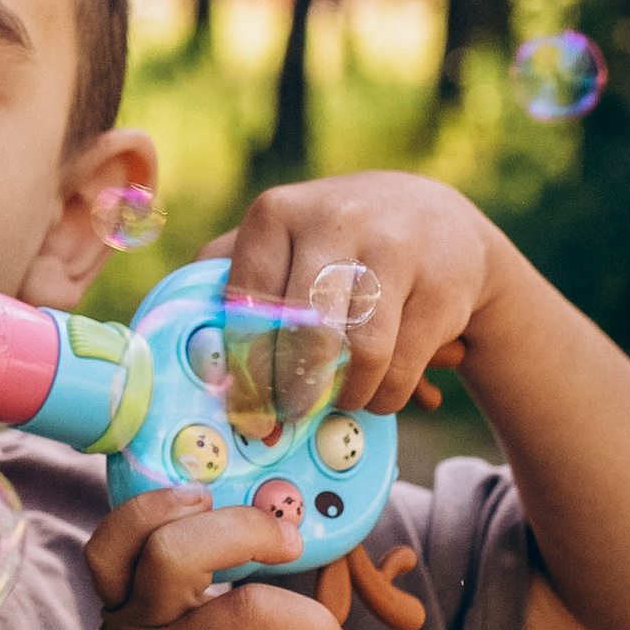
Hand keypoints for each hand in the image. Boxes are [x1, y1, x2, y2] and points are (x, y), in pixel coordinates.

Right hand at [13, 487, 353, 629]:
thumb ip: (170, 628)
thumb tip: (242, 598)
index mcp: (122, 612)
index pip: (123, 533)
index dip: (165, 503)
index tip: (210, 498)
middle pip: (181, 546)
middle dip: (251, 531)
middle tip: (293, 548)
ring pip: (244, 612)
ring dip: (312, 622)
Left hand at [219, 173, 496, 419]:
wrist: (441, 223)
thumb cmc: (337, 244)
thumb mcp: (281, 239)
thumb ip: (226, 278)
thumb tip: (188, 351)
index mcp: (277, 212)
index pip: (246, 304)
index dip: (243, 365)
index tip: (244, 404)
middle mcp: (335, 220)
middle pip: (301, 331)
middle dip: (289, 390)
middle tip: (286, 417)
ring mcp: (395, 249)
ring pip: (359, 355)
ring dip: (343, 396)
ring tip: (335, 401)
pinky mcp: (440, 287)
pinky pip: (401, 369)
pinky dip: (383, 397)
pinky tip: (376, 391)